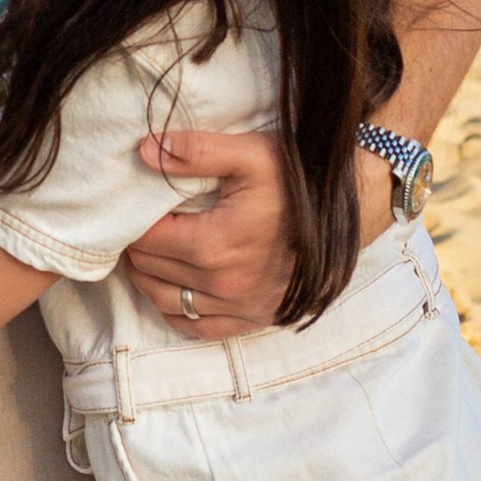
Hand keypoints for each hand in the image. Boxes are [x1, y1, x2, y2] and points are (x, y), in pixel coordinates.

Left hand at [124, 126, 295, 337]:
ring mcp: (240, 306)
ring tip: (150, 254)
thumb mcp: (249, 154)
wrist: (348, 215)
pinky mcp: (255, 318)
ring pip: (166, 301)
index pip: (144, 241)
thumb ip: (196, 151)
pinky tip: (176, 289)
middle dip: (138, 248)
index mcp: (213, 245)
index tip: (135, 207)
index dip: (132, 223)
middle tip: (139, 226)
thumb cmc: (297, 182)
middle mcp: (222, 284)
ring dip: (150, 279)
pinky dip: (178, 312)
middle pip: (149, 271)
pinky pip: (199, 329)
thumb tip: (145, 152)